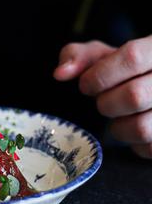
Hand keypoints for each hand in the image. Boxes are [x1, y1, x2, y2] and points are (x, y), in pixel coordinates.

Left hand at [54, 38, 151, 158]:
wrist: (149, 83)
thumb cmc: (124, 69)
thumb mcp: (103, 55)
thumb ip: (78, 56)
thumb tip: (60, 73)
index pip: (132, 57)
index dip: (100, 75)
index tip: (86, 85)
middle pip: (134, 96)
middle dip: (106, 103)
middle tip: (104, 100)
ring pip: (141, 128)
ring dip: (118, 126)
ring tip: (120, 115)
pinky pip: (147, 148)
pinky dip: (132, 143)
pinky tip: (134, 126)